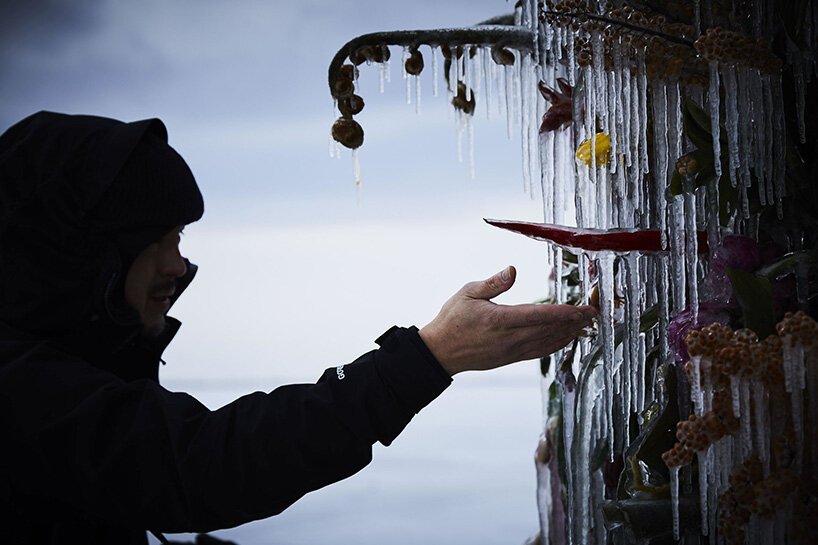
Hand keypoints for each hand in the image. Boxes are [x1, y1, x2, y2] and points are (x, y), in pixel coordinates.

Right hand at [419, 266, 596, 375]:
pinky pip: (539, 351)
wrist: (440, 352)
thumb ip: (493, 283)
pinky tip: (566, 338)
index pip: (540, 316)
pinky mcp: (510, 358)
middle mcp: (509, 338)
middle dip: (574, 322)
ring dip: (569, 333)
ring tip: (585, 324)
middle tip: (593, 313)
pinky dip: (556, 344)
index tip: (583, 308)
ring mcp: (511, 351)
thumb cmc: (452, 320)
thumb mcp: (467, 293)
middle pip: (550, 330)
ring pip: (547, 342)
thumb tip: (513, 270)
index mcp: (500, 320)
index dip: (565, 312)